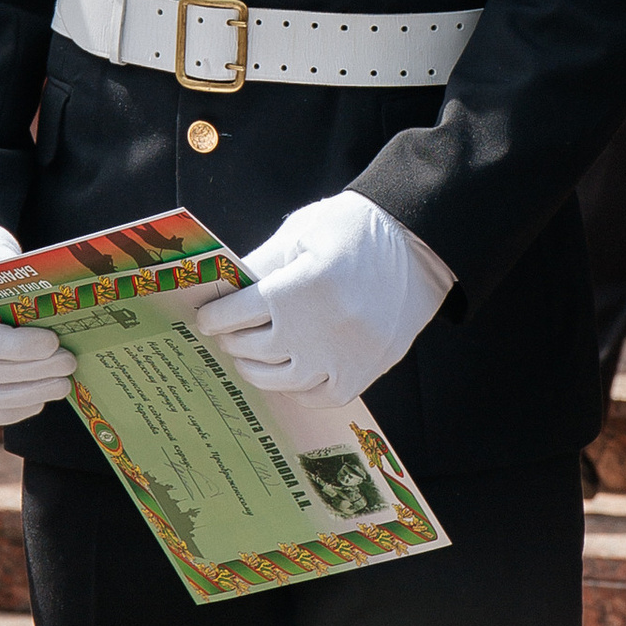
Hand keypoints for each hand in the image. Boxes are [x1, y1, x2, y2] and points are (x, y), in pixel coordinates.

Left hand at [191, 192, 454, 413]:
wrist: (419, 243)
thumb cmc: (356, 229)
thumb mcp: (302, 232)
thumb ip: (262, 263)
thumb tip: (227, 291)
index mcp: (298, 289)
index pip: (235, 314)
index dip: (215, 316)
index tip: (207, 318)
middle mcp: (317, 331)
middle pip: (253, 348)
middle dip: (232, 340)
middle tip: (226, 335)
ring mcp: (343, 357)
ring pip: (281, 380)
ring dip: (256, 370)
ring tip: (248, 358)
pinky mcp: (365, 370)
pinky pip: (320, 396)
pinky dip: (298, 390)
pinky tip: (289, 375)